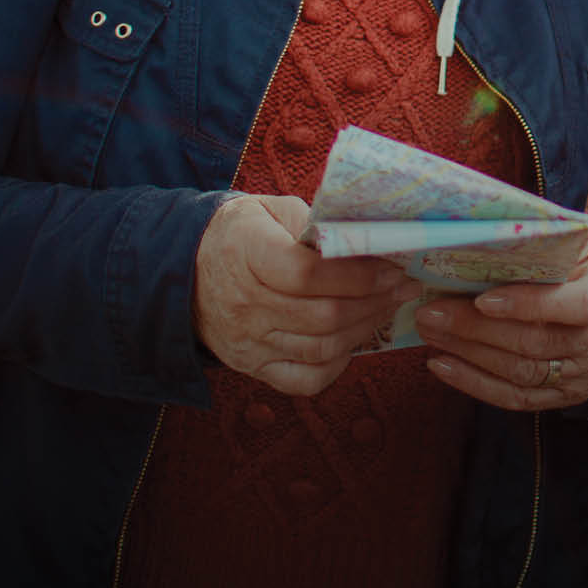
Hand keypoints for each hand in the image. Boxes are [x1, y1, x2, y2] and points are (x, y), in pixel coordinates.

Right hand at [193, 194, 412, 394]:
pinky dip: (337, 365)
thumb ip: (313, 221)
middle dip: (374, 302)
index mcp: (247, 253)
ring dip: (365, 329)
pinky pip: (303, 379)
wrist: (183, 271)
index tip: (391, 267)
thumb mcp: (269, 208)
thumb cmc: (240, 232)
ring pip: (320, 348)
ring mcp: (247, 342)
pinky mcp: (252, 367)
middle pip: (322, 316)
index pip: (307, 274)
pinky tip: (355, 341)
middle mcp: (245, 303)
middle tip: (403, 287)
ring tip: (388, 308)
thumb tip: (364, 238)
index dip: (356, 275)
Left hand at [416, 235, 587, 409]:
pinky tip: (442, 365)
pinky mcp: (563, 395)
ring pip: (520, 372)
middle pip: (534, 341)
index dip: (529, 304)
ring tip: (430, 331)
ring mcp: (580, 374)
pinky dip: (475, 384)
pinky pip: (516, 398)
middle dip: (476, 328)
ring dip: (469, 353)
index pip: (575, 306)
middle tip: (432, 311)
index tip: (484, 298)